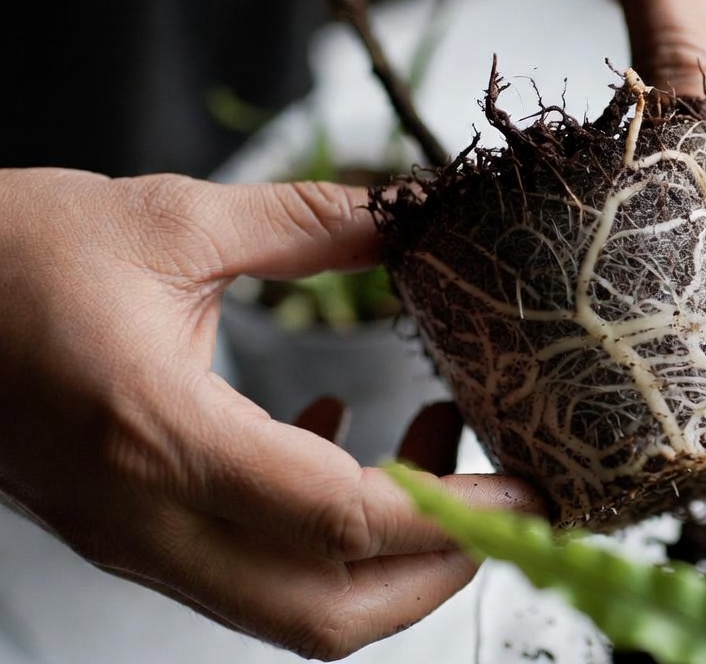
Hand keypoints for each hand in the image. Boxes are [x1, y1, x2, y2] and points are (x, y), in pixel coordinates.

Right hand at [0, 168, 541, 659]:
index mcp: (159, 434)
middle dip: (437, 573)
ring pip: (290, 609)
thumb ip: (307, 222)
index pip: (340, 520)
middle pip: (326, 612)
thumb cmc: (4, 256)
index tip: (528, 487)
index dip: (455, 513)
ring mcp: (135, 538)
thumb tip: (408, 217)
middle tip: (501, 501)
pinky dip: (319, 531)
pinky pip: (249, 570)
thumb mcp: (169, 220)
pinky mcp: (130, 530)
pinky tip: (330, 435)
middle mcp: (147, 517)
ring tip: (432, 455)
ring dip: (385, 557)